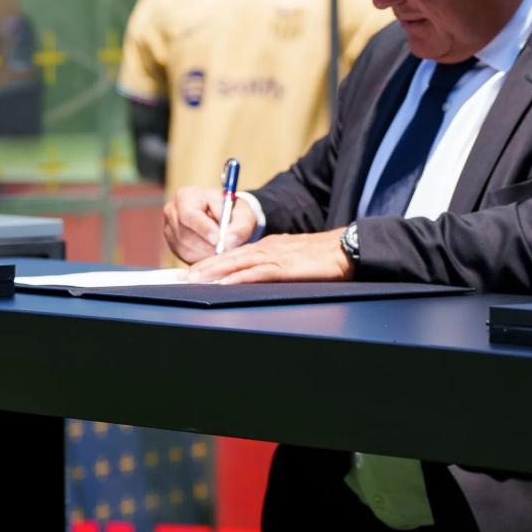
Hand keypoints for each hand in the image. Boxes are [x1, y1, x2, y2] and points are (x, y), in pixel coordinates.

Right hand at [163, 186, 257, 263]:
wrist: (227, 219)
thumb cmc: (234, 212)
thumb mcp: (244, 215)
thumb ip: (241, 227)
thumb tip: (229, 242)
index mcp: (186, 196)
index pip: (189, 215)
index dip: (204, 229)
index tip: (219, 240)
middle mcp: (172, 211)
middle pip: (185, 234)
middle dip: (207, 245)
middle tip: (225, 250)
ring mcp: (169, 228)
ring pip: (185, 247)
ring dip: (206, 253)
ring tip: (223, 251)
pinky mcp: (172, 244)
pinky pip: (184, 256)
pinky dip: (201, 258)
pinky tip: (213, 254)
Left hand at [185, 229, 352, 283]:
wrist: (346, 248)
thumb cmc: (327, 256)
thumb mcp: (298, 257)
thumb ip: (280, 263)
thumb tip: (266, 273)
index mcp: (271, 245)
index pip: (237, 253)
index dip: (215, 262)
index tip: (198, 270)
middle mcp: (268, 248)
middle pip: (230, 257)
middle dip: (205, 267)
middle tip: (184, 277)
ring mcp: (274, 257)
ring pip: (237, 264)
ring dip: (213, 272)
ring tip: (194, 280)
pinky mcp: (283, 268)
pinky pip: (254, 273)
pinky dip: (235, 279)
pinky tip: (223, 285)